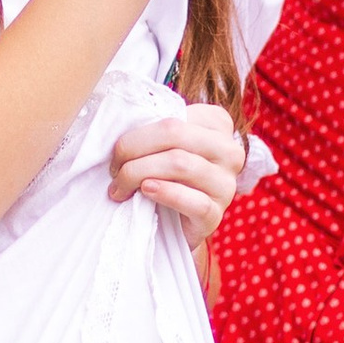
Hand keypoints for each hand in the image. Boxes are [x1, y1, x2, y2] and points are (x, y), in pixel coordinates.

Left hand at [109, 96, 244, 241]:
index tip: (116, 152)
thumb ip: (153, 130)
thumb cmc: (164, 177)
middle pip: (175, 134)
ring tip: (120, 187)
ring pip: (181, 164)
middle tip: (114, 169)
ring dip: (139, 173)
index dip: (136, 133)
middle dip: (133, 150)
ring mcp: (226, 183)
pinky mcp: (216, 213)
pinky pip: (192, 200)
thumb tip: (120, 121)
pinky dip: (165, 193)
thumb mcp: (162, 146)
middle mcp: (229, 150)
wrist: (173, 225)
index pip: (172, 117)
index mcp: (217, 123)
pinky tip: (146, 192)